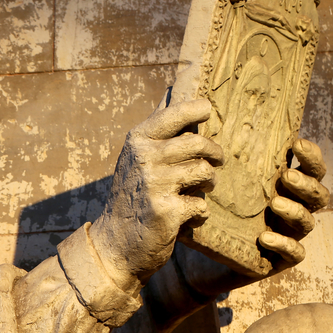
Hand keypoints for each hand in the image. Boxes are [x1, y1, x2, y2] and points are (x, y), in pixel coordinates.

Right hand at [90, 95, 221, 287]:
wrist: (114, 244)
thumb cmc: (131, 198)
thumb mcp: (135, 159)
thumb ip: (157, 130)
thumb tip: (175, 87)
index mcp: (138, 141)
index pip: (174, 114)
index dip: (197, 109)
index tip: (207, 110)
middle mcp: (144, 158)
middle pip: (197, 143)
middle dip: (214, 152)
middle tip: (217, 160)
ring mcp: (155, 184)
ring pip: (204, 173)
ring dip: (209, 183)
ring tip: (202, 188)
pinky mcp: (166, 210)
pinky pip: (201, 204)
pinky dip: (199, 213)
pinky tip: (187, 217)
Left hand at [174, 137, 329, 297]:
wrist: (192, 255)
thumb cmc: (204, 208)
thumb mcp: (205, 177)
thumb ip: (200, 143)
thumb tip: (181, 97)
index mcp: (280, 184)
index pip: (310, 166)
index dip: (311, 155)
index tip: (297, 143)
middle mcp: (290, 206)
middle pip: (319, 193)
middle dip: (306, 183)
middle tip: (286, 176)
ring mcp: (287, 234)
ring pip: (309, 221)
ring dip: (295, 211)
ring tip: (274, 204)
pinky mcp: (277, 260)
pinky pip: (294, 253)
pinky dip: (284, 244)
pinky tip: (264, 237)